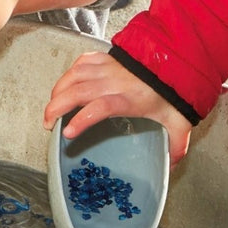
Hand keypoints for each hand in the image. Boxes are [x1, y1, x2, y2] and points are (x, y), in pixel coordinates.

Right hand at [43, 51, 193, 163]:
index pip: (100, 107)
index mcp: (129, 99)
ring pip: (74, 75)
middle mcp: (114, 81)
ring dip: (58, 91)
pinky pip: (81, 62)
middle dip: (56, 107)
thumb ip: (176, 148)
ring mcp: (108, 67)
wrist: (176, 57)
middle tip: (47, 124)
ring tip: (51, 107)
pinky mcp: (106, 58)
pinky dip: (69, 73)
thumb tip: (170, 170)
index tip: (67, 133)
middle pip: (77, 91)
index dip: (81, 120)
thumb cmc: (174, 91)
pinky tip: (66, 85)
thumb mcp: (179, 123)